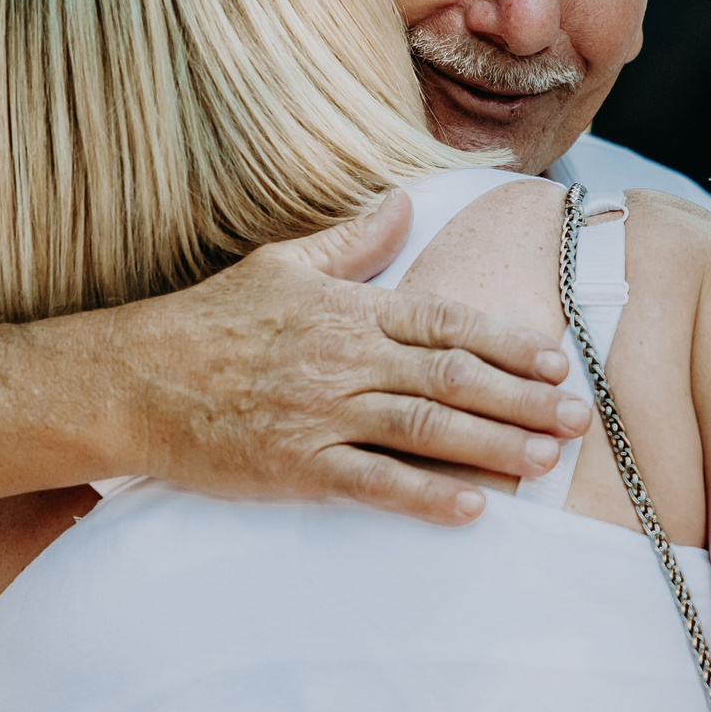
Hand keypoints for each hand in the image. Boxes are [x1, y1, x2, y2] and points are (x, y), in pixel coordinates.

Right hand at [107, 190, 590, 526]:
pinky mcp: (296, 468)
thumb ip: (351, 241)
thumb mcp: (280, 265)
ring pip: (425, 430)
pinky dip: (425, 497)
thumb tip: (404, 203)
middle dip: (523, 398)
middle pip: (451, 378)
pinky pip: (373, 485)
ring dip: (492, 444)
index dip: (508, 342)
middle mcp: (344, 360)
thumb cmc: (208, 322)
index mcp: (347, 310)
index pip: (445, 321)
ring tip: (544, 459)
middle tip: (579, 416)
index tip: (559, 359)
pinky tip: (471, 509)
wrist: (131, 381)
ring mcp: (321, 416)